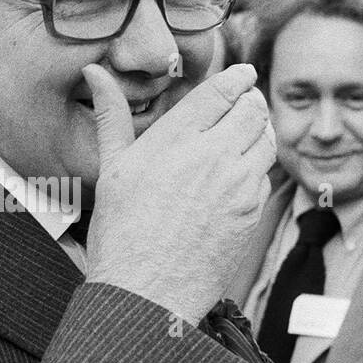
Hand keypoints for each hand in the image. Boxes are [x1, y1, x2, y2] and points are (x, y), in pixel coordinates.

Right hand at [83, 62, 274, 323]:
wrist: (146, 292)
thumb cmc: (121, 233)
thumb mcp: (111, 169)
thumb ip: (112, 115)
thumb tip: (94, 70)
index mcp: (175, 140)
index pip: (222, 91)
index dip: (237, 77)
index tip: (243, 73)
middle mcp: (212, 157)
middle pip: (253, 109)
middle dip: (251, 102)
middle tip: (243, 104)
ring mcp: (238, 186)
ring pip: (267, 140)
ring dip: (260, 131)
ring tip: (244, 135)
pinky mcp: (251, 212)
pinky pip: (265, 175)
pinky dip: (258, 167)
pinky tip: (238, 174)